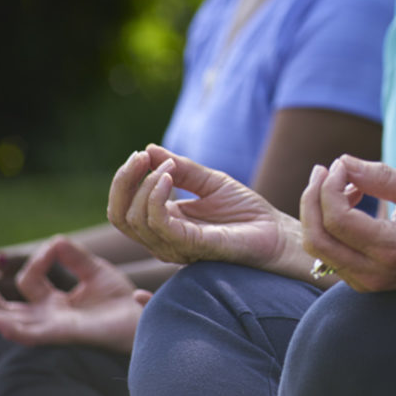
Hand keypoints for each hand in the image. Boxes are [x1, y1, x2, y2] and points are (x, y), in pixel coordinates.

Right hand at [0, 237, 148, 352]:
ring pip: (8, 323)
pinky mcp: (60, 334)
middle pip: (5, 307)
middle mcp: (46, 316)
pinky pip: (29, 335)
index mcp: (52, 302)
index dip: (38, 259)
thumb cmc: (118, 298)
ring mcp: (50, 326)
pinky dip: (11, 328)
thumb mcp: (94, 270)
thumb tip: (54, 240)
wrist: (139, 315)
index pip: (30, 280)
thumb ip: (73, 256)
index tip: (55, 245)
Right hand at [108, 144, 298, 270]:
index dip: (125, 179)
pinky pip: (159, 225)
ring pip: (134, 220)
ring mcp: (173, 245)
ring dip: (145, 185)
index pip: (123, 207)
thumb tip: (149, 149)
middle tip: (141, 157)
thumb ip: (182, 168)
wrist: (275, 232)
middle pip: (120, 216)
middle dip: (124, 182)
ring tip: (167, 166)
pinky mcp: (190, 246)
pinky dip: (157, 197)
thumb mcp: (211, 181)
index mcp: (164, 223)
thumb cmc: (246, 211)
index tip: (140, 153)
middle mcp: (162, 238)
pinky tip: (168, 177)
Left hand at [299, 156, 395, 293]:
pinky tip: (349, 203)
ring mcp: (364, 283)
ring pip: (317, 247)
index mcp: (391, 249)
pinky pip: (327, 253)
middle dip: (311, 198)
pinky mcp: (359, 283)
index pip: (338, 219)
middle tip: (323, 170)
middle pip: (317, 237)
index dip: (330, 186)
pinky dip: (327, 224)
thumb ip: (382, 178)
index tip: (341, 164)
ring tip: (340, 184)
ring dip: (317, 211)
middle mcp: (372, 273)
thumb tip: (343, 162)